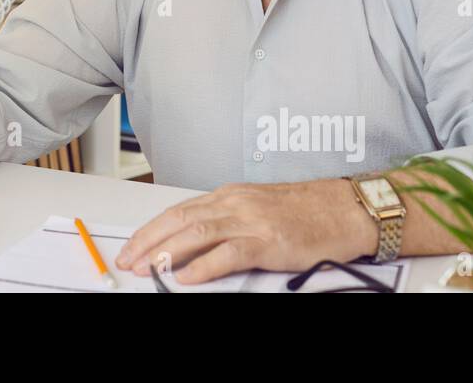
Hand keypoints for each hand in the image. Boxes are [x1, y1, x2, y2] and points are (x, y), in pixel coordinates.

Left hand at [114, 178, 374, 283]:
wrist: (344, 209)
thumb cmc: (305, 211)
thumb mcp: (255, 208)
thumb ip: (225, 221)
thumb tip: (191, 244)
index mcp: (228, 196)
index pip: (177, 211)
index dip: (150, 230)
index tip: (131, 248)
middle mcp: (234, 203)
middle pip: (178, 220)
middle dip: (148, 241)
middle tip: (128, 261)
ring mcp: (250, 220)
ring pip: (197, 233)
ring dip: (166, 253)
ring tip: (147, 269)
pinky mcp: (269, 241)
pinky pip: (229, 253)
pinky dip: (204, 266)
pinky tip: (187, 277)